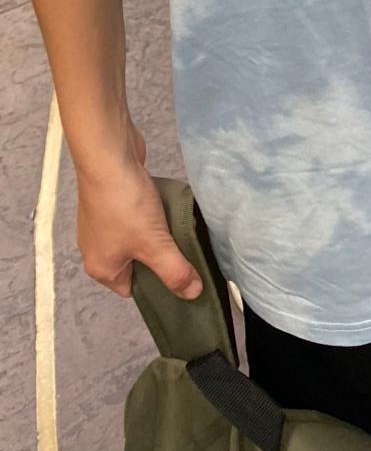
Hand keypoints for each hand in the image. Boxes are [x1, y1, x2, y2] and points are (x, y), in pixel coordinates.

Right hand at [76, 139, 200, 301]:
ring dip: (158, 232)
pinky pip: (136, 215)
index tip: (184, 273)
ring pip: (139, 237)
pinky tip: (167, 205)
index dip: (159, 284)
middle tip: (187, 248)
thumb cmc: (126, 205)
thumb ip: (175, 271)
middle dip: (162, 255)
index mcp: (101, 268)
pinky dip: (151, 212)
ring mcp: (103, 222)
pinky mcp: (112, 199)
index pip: (134, 289)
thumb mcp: (155, 244)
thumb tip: (193, 294)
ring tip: (180, 225)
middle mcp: (97, 248)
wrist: (108, 156)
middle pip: (138, 262)